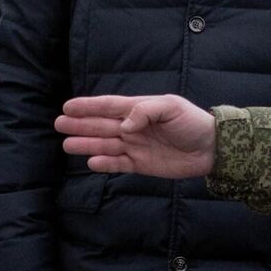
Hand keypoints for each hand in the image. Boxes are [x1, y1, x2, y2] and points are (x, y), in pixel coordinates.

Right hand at [56, 94, 215, 176]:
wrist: (211, 148)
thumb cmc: (192, 122)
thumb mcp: (171, 107)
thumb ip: (145, 111)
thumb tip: (124, 124)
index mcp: (139, 110)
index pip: (108, 106)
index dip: (88, 107)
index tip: (68, 107)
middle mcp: (133, 127)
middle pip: (101, 125)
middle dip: (80, 125)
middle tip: (59, 124)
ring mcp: (136, 146)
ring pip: (106, 145)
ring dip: (87, 144)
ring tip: (67, 144)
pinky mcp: (141, 164)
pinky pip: (118, 164)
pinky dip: (105, 163)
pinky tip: (91, 161)